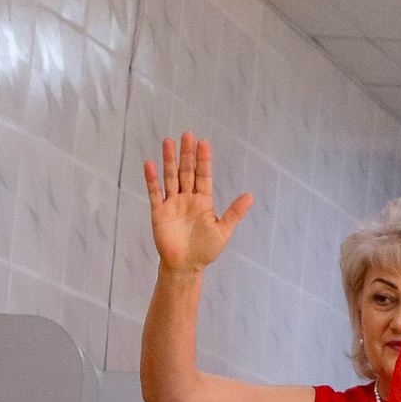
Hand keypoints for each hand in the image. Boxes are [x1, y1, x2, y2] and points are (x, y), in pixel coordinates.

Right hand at [144, 133, 253, 271]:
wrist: (186, 266)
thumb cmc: (205, 250)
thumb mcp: (223, 230)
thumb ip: (234, 212)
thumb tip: (250, 196)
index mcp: (203, 202)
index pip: (204, 176)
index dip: (203, 160)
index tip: (203, 142)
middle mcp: (187, 199)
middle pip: (186, 172)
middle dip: (187, 154)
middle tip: (187, 135)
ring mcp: (172, 204)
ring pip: (171, 177)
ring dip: (169, 160)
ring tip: (169, 141)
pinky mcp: (159, 212)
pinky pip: (155, 193)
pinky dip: (152, 179)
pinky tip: (150, 164)